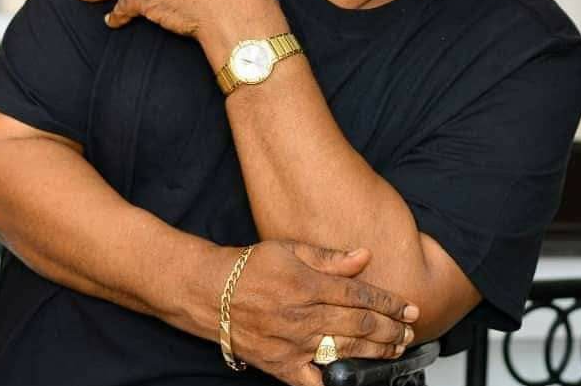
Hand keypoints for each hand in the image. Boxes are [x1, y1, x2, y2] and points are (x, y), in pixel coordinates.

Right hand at [216, 240, 417, 385]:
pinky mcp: (281, 366)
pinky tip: (355, 382)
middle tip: (408, 329)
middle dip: (390, 328)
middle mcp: (304, 316)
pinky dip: (333, 383)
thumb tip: (363, 255)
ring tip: (395, 348)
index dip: (388, 302)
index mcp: (307, 285)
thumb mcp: (288, 249)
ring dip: (376, 351)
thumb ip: (328, 256)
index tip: (407, 306)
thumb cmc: (250, 267)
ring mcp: (294, 344)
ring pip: (346, 351)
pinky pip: (313, 382)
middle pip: (358, 325)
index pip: (358, 295)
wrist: (212, 293)